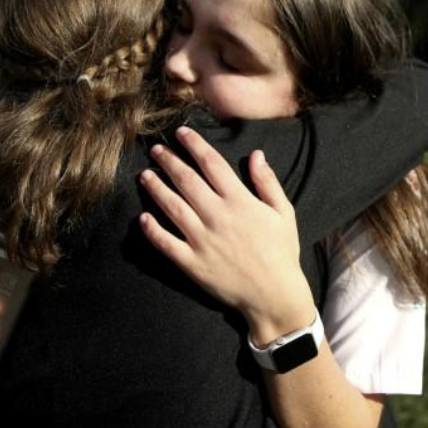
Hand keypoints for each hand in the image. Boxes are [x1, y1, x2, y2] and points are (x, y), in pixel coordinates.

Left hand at [138, 127, 314, 342]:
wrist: (274, 294)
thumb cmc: (282, 251)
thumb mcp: (284, 212)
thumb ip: (267, 182)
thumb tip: (256, 154)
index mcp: (240, 201)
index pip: (211, 163)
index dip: (194, 145)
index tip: (181, 134)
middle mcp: (218, 216)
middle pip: (186, 180)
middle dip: (169, 161)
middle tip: (156, 150)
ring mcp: (202, 240)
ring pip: (172, 207)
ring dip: (156, 189)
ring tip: (144, 176)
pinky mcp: (192, 263)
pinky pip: (166, 243)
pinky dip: (152, 230)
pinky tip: (143, 218)